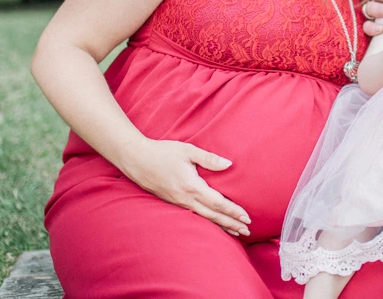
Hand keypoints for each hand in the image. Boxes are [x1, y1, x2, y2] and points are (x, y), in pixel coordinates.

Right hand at [120, 138, 251, 235]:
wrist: (135, 159)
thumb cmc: (162, 152)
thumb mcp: (188, 150)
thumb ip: (209, 159)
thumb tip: (229, 164)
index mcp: (192, 186)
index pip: (217, 203)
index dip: (233, 211)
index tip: (246, 217)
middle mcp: (185, 198)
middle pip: (213, 215)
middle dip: (231, 224)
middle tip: (246, 231)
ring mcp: (177, 203)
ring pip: (203, 218)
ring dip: (220, 226)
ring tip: (235, 232)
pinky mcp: (172, 202)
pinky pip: (193, 216)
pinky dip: (207, 222)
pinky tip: (213, 224)